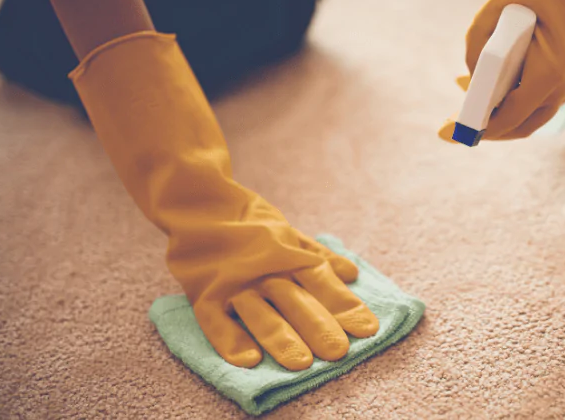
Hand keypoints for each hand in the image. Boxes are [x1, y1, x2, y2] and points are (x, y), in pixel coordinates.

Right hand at [185, 218, 378, 369]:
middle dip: (318, 325)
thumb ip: (318, 255)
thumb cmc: (249, 222)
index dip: (344, 305)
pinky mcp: (205, 294)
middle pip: (295, 299)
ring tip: (301, 363)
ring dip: (280, 337)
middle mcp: (265, 269)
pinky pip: (216, 321)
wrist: (197, 200)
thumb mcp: (288, 232)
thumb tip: (352, 274)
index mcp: (290, 254)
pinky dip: (230, 340)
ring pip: (260, 312)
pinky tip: (249, 361)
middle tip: (338, 352)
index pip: (321, 281)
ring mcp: (234, 282)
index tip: (367, 329)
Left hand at [439, 0, 564, 141]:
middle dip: (489, 126)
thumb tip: (471, 74)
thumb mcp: (492, 12)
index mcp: (553, 72)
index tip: (452, 133)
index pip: (512, 117)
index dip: (480, 129)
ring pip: (535, 108)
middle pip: (525, 122)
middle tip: (457, 125)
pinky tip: (493, 81)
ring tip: (466, 92)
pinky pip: (543, 91)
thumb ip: (476, 47)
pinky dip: (517, 92)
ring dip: (502, 106)